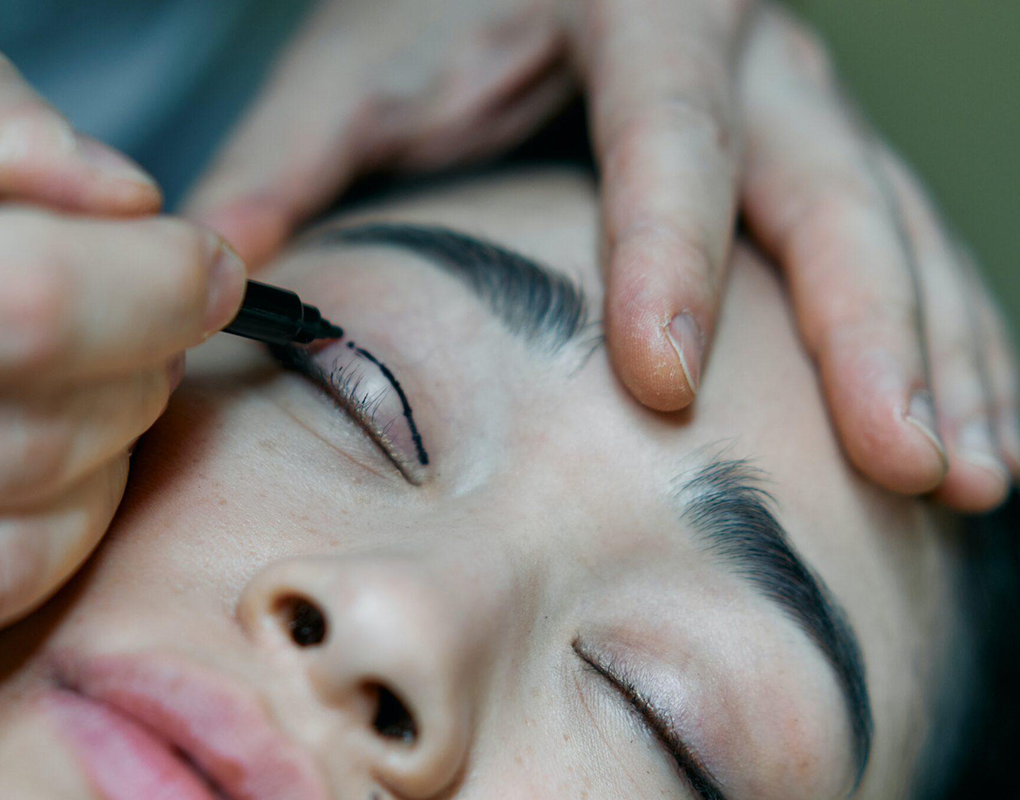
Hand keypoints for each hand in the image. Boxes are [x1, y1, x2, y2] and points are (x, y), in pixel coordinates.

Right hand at [0, 39, 246, 764]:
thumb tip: (125, 197)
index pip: (15, 307)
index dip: (149, 288)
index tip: (204, 268)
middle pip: (34, 438)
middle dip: (137, 376)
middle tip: (155, 332)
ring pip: (24, 545)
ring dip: (108, 463)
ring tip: (99, 397)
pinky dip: (48, 545)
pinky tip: (38, 482)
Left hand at [184, 0, 1016, 509]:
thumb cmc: (437, 5)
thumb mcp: (360, 63)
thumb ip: (293, 157)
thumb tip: (216, 266)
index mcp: (635, 5)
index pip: (666, 137)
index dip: (672, 261)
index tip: (667, 388)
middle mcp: (747, 50)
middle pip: (827, 185)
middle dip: (871, 330)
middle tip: (910, 459)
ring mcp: (799, 98)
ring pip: (897, 222)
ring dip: (942, 349)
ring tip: (972, 470)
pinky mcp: (817, 148)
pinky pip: (910, 240)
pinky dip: (951, 332)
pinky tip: (977, 419)